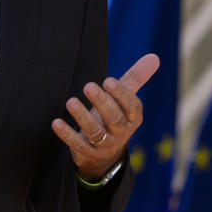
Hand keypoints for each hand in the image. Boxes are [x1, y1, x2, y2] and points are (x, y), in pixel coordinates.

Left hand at [51, 53, 159, 180]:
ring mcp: (105, 145)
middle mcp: (121, 132)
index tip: (108, 80)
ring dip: (82, 117)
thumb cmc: (115, 116)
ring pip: (95, 132)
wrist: (105, 154)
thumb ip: (136, 78)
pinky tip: (56, 123)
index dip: (121, 94)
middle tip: (88, 86)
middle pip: (114, 118)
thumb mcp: (125, 98)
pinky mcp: (88, 153)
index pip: (131, 106)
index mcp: (133, 118)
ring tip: (70, 102)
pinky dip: (67, 134)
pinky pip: (78, 144)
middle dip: (101, 102)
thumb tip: (154, 57)